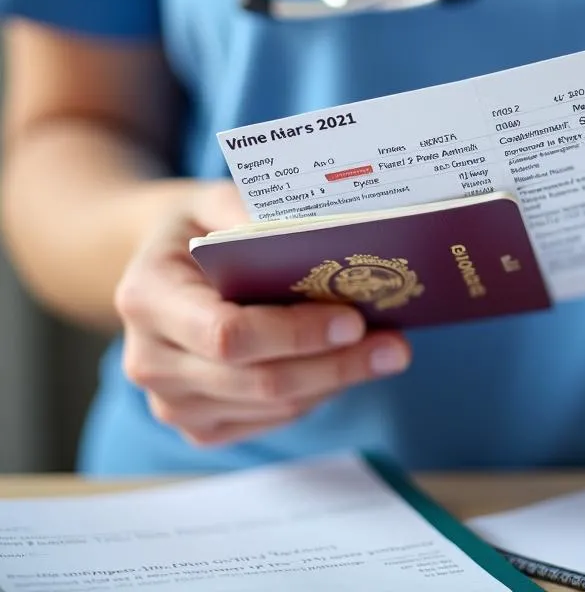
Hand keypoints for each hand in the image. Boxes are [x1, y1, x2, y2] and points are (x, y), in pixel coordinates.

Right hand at [114, 181, 410, 446]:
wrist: (161, 268)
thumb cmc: (196, 228)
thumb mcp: (214, 200)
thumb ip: (252, 211)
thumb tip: (313, 229)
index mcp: (147, 297)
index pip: (227, 334)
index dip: (295, 334)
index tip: (353, 319)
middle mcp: (150, 360)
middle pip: (259, 381)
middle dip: (336, 365)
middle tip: (396, 346)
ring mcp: (171, 402)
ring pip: (273, 407)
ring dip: (337, 381)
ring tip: (389, 351)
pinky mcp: (199, 425)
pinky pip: (271, 421)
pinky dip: (317, 394)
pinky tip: (348, 365)